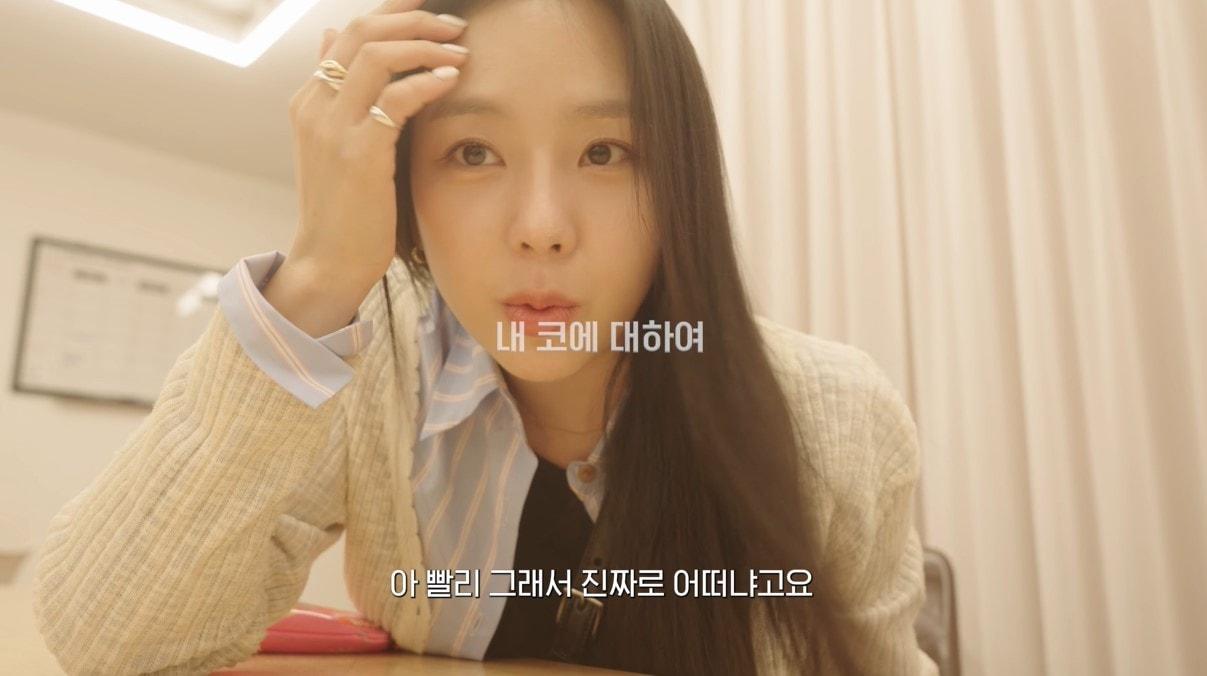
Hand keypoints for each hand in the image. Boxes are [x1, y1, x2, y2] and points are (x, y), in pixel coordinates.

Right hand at [266, 0, 468, 336]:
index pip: (351, 31)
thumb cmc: (347, 208)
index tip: (432, 5)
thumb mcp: (336, 144)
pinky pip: (396, 99)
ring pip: (379, 55)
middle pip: (363, 31)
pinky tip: (453, 80)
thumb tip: (331, 37)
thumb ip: (339, 92)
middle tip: (456, 25)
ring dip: (427, 45)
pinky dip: (428, 82)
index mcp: (310, 99)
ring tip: (461, 49)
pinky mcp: (357, 154)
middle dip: (414, 18)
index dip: (393, 9)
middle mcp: (314, 105)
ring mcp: (332, 128)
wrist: (329, 262)